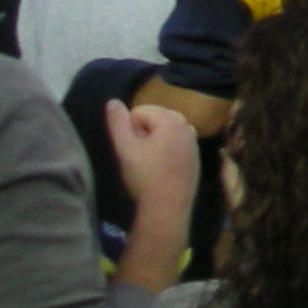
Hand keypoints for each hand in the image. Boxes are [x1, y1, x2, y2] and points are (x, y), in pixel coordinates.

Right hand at [107, 99, 201, 220]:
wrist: (167, 206)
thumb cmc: (144, 176)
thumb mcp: (125, 148)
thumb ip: (117, 123)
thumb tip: (112, 101)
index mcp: (172, 119)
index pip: (139, 112)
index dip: (129, 130)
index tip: (131, 150)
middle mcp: (187, 125)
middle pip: (154, 121)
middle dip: (142, 135)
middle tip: (138, 158)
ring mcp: (193, 142)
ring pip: (163, 134)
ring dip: (152, 145)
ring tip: (147, 166)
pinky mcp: (195, 157)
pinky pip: (174, 146)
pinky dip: (165, 153)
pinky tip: (159, 171)